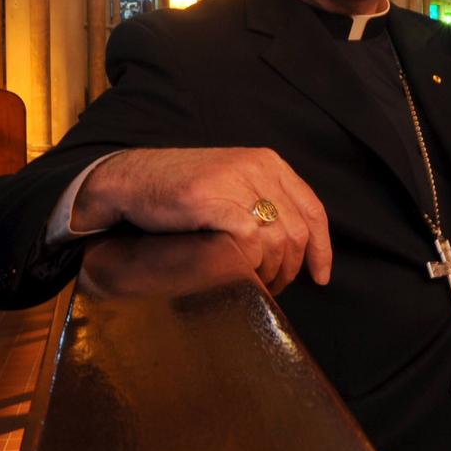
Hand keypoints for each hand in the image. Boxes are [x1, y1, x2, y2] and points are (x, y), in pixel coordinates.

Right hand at [72, 147, 331, 294]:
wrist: (129, 181)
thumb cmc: (177, 191)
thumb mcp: (231, 186)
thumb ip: (262, 204)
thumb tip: (292, 249)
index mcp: (267, 162)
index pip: (312, 209)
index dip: (321, 248)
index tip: (319, 277)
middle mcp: (257, 167)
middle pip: (298, 232)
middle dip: (289, 270)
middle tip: (271, 287)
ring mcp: (235, 182)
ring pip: (279, 241)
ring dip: (269, 273)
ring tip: (252, 284)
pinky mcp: (212, 200)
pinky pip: (251, 243)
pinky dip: (249, 265)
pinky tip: (237, 273)